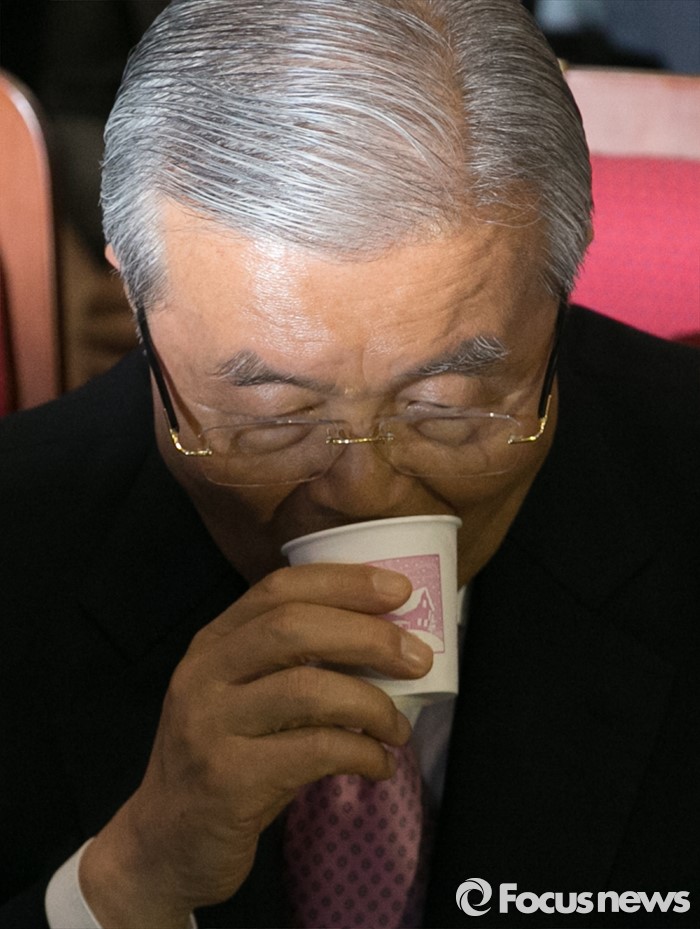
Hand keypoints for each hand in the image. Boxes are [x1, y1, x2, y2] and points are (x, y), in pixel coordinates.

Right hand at [79, 563, 432, 927]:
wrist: (163, 844)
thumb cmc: (225, 759)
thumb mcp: (243, 698)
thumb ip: (292, 666)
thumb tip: (386, 643)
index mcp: (214, 643)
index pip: (278, 589)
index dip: (342, 582)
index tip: (398, 589)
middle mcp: (204, 674)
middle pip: (293, 629)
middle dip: (367, 636)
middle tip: (418, 657)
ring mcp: (210, 725)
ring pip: (306, 689)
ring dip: (371, 704)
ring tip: (400, 728)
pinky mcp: (228, 779)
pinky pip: (313, 751)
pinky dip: (361, 753)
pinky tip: (379, 764)